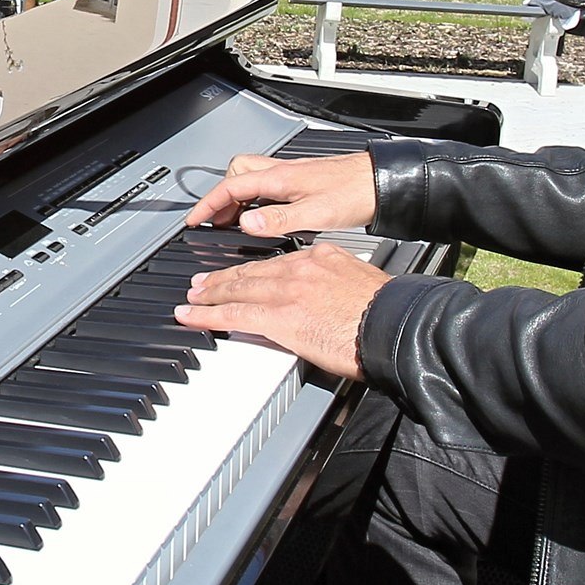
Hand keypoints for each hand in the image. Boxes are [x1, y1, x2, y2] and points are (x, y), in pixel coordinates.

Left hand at [174, 244, 390, 379]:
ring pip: (238, 289)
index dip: (253, 270)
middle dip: (224, 279)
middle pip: (252, 272)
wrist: (393, 327)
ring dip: (210, 294)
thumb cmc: (386, 313)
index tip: (242, 275)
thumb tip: (327, 298)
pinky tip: (191, 316)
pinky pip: (233, 314)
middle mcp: (300, 268)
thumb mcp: (360, 283)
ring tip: (193, 298)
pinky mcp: (279, 317)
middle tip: (203, 283)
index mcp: (321, 257)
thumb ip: (336, 284)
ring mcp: (287, 291)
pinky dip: (207, 315)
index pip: (277, 262)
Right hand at [185, 152, 377, 239]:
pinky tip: (265, 215)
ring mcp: (292, 175)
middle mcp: (283, 172)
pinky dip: (256, 199)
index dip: (209, 203)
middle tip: (217, 220)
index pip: (231, 186)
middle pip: (236, 174)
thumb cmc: (355, 193)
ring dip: (238, 196)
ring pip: (251, 177)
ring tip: (235, 221)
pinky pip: (266, 185)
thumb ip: (280, 219)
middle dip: (221, 196)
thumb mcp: (317, 213)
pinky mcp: (303, 181)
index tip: (195, 219)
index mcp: (280, 178)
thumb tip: (247, 224)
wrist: (381, 183)